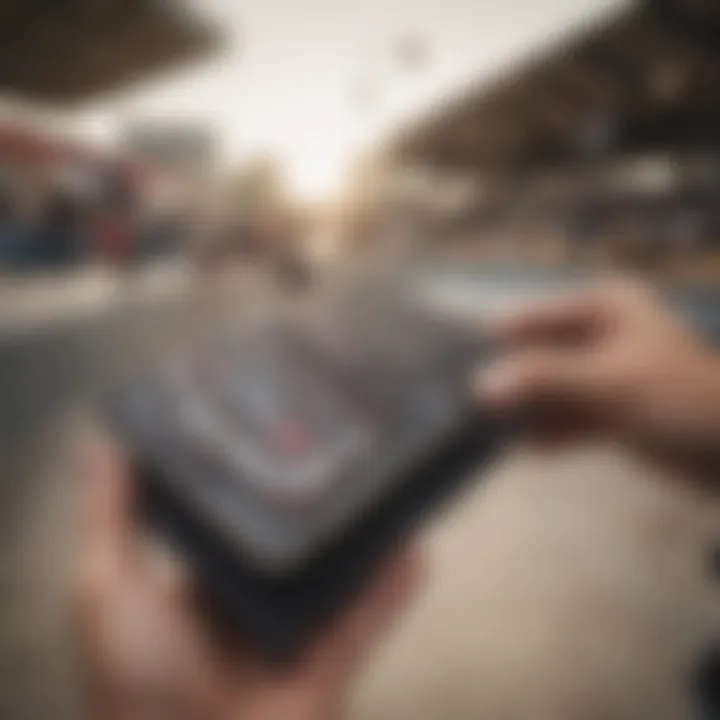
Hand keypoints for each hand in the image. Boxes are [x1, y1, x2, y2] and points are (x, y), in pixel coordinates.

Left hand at [75, 437, 422, 719]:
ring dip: (365, 537)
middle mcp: (250, 603)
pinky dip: (394, 589)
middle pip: (295, 540)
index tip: (274, 424)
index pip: (235, 517)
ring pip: (339, 574)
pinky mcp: (330, 663)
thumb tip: (102, 440)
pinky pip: (369, 618)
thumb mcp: (107, 587)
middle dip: (318, 498)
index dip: (254, 475)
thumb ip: (108, 516)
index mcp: (201, 582)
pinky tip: (416, 548)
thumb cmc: (135, 681)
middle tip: (343, 443)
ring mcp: (294, 633)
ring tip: (389, 484)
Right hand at [477, 279, 719, 465]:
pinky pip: (573, 415)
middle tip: (468, 399)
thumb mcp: (607, 383)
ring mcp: (609, 373)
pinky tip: (532, 450)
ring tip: (492, 428)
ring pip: (556, 387)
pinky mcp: (616, 409)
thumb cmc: (677, 399)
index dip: (500, 336)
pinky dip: (556, 431)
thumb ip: (544, 380)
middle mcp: (603, 333)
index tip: (456, 355)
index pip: (536, 315)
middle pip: (543, 353)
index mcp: (606, 308)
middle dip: (513, 378)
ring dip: (532, 409)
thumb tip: (480, 384)